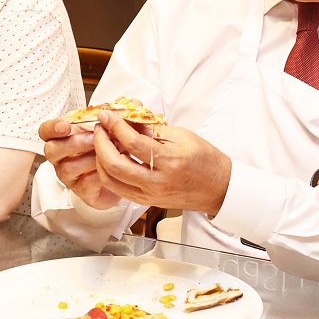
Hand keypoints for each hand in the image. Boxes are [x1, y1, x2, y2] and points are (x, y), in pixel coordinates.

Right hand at [37, 117, 118, 209]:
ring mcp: (69, 175)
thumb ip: (120, 114)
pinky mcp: (81, 191)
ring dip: (90, 158)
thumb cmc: (112, 147)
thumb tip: (131, 102)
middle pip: (51, 150)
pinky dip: (100, 174)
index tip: (65, 125)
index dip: (52, 127)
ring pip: (68, 168)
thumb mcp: (116, 127)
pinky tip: (113, 168)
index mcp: (64, 137)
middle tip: (93, 138)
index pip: (46, 131)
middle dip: (73, 143)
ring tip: (110, 152)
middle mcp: (61, 157)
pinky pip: (85, 183)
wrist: (123, 175)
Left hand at [90, 112, 230, 215]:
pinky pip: (118, 189)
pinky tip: (111, 160)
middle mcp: (157, 182)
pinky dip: (109, 173)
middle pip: (114, 165)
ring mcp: (150, 195)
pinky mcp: (146, 202)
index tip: (107, 116)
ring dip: (101, 159)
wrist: (218, 188)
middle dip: (100, 143)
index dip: (115, 126)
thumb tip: (128, 118)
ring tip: (104, 143)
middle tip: (101, 129)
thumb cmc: (205, 160)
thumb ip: (151, 128)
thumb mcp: (181, 136)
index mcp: (169, 162)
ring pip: (110, 180)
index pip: (132, 143)